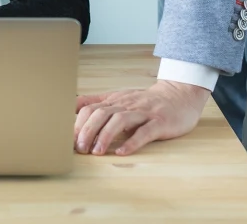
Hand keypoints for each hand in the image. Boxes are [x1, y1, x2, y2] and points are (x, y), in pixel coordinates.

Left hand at [74, 80, 210, 155]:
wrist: (179, 95)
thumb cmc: (145, 101)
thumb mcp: (118, 98)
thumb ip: (96, 102)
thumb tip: (70, 106)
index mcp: (115, 101)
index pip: (90, 108)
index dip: (77, 123)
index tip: (67, 140)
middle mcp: (126, 105)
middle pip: (101, 114)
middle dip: (87, 131)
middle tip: (79, 148)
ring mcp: (143, 113)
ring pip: (120, 120)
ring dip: (106, 136)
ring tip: (97, 152)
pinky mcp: (160, 122)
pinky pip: (145, 131)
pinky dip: (132, 141)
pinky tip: (122, 151)